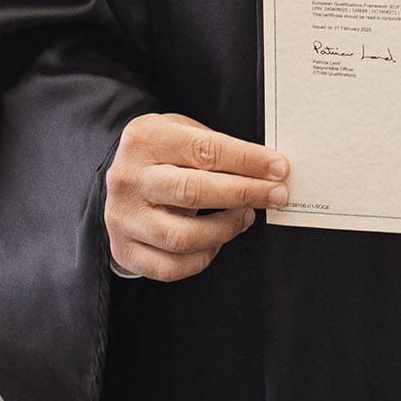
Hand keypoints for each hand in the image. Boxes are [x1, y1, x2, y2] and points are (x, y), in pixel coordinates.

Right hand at [104, 113, 289, 280]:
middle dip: (243, 193)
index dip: (247, 161)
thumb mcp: (182, 133)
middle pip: (192, 192)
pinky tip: (216, 242)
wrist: (122, 180)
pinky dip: (203, 258)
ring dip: (226, 229)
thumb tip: (267, 169)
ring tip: (245, 217)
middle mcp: (129, 179)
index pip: (205, 150)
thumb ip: (217, 147)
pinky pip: (171, 267)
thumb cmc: (162, 155)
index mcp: (145, 140)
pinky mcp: (124, 250)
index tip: (279, 169)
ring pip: (182, 237)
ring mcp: (124, 218)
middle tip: (276, 194)